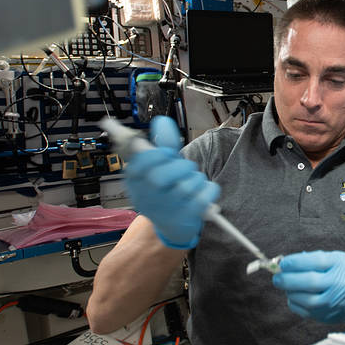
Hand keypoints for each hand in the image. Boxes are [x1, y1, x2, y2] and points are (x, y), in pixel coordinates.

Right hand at [125, 116, 218, 248]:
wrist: (173, 224)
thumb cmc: (165, 189)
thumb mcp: (159, 166)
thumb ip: (162, 143)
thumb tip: (162, 121)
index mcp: (134, 181)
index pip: (140, 163)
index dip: (158, 154)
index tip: (167, 154)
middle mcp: (145, 197)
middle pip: (161, 176)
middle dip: (180, 166)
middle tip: (184, 167)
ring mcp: (165, 210)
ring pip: (186, 184)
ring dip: (196, 177)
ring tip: (193, 181)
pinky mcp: (186, 218)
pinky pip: (204, 195)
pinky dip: (209, 189)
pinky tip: (204, 190)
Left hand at [272, 251, 344, 323]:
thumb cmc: (338, 274)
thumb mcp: (331, 259)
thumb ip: (310, 258)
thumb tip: (284, 264)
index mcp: (340, 265)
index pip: (316, 262)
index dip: (296, 262)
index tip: (283, 263)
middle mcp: (340, 284)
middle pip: (310, 282)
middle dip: (288, 279)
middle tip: (277, 277)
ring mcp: (333, 302)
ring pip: (305, 299)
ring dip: (290, 292)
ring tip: (287, 286)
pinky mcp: (325, 316)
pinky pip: (302, 310)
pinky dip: (294, 302)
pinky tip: (295, 295)